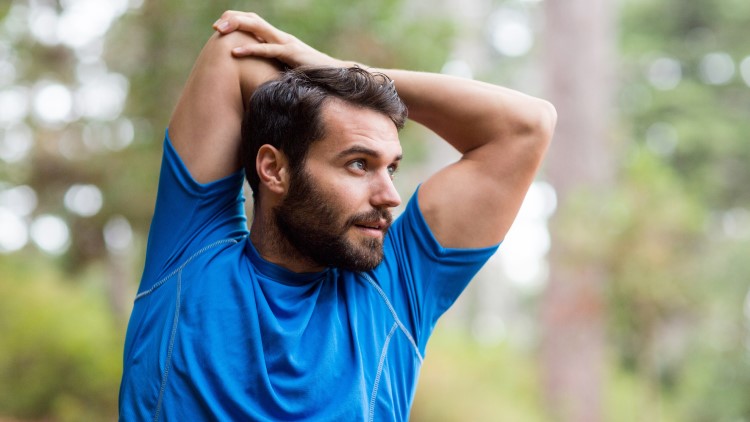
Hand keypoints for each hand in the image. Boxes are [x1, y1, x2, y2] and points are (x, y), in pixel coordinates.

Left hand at [213, 11, 345, 68]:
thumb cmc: (312, 76)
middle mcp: (281, 37)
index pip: (254, 23)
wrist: (337, 76)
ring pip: (258, 28)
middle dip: (232, 20)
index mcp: (278, 39)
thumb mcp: (288, 69)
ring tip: (219, 31)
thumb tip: (258, 75)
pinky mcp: (291, 54)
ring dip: (237, 27)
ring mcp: (287, 43)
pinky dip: (250, 49)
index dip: (236, 22)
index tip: (219, 29)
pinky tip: (235, 52)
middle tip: (215, 26)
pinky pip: (268, 49)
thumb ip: (275, 66)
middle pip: (253, 19)